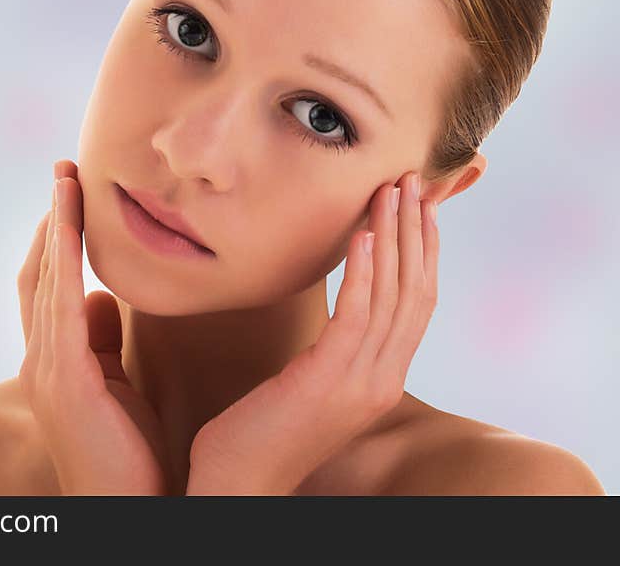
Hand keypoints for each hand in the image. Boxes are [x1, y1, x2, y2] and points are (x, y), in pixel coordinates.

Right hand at [16, 159, 171, 494]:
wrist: (130, 507)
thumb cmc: (126, 448)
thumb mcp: (115, 381)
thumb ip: (101, 339)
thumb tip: (101, 296)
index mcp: (55, 358)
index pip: (50, 282)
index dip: (57, 236)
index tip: (72, 192)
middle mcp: (41, 358)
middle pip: (40, 271)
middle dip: (52, 218)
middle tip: (66, 169)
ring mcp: (46, 369)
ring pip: (46, 278)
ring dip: (55, 224)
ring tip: (68, 179)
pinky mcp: (64, 380)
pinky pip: (61, 304)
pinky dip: (62, 258)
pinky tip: (69, 221)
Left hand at [186, 171, 439, 494]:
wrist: (240, 482)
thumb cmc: (264, 428)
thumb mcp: (312, 381)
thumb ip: (336, 349)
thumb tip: (340, 311)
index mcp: (382, 377)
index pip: (417, 303)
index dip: (423, 250)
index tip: (420, 205)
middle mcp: (383, 379)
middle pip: (416, 291)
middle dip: (416, 232)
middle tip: (413, 182)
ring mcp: (362, 382)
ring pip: (392, 296)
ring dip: (394, 237)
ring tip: (391, 191)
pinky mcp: (329, 380)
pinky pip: (356, 316)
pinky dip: (365, 271)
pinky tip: (363, 234)